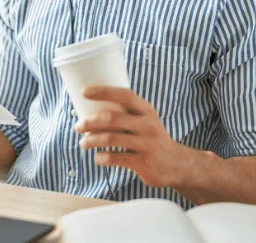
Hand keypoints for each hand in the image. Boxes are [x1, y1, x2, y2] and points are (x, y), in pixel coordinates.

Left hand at [74, 85, 188, 188]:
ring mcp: (146, 144)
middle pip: (112, 118)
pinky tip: (98, 157)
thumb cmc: (152, 138)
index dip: (103, 91)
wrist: (177, 164)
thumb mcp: (146, 121)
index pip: (124, 95)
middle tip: (78, 126)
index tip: (84, 92)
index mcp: (147, 111)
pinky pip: (115, 158)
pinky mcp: (143, 163)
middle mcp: (148, 125)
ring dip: (91, 140)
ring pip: (111, 139)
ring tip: (83, 143)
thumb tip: (91, 109)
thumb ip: (126, 114)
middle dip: (90, 121)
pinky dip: (101, 158)